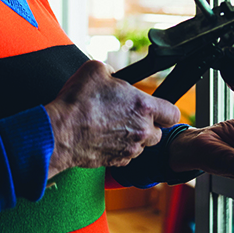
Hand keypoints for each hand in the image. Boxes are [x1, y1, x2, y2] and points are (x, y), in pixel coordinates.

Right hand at [45, 60, 181, 177]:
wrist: (60, 132)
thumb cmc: (78, 101)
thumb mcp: (96, 70)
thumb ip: (113, 73)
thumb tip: (113, 77)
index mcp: (144, 107)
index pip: (173, 114)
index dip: (165, 110)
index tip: (156, 108)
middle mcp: (142, 131)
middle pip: (158, 133)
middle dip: (147, 125)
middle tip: (128, 116)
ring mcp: (130, 150)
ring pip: (141, 146)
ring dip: (132, 138)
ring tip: (112, 126)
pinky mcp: (116, 162)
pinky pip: (125, 156)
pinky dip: (118, 149)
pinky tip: (103, 138)